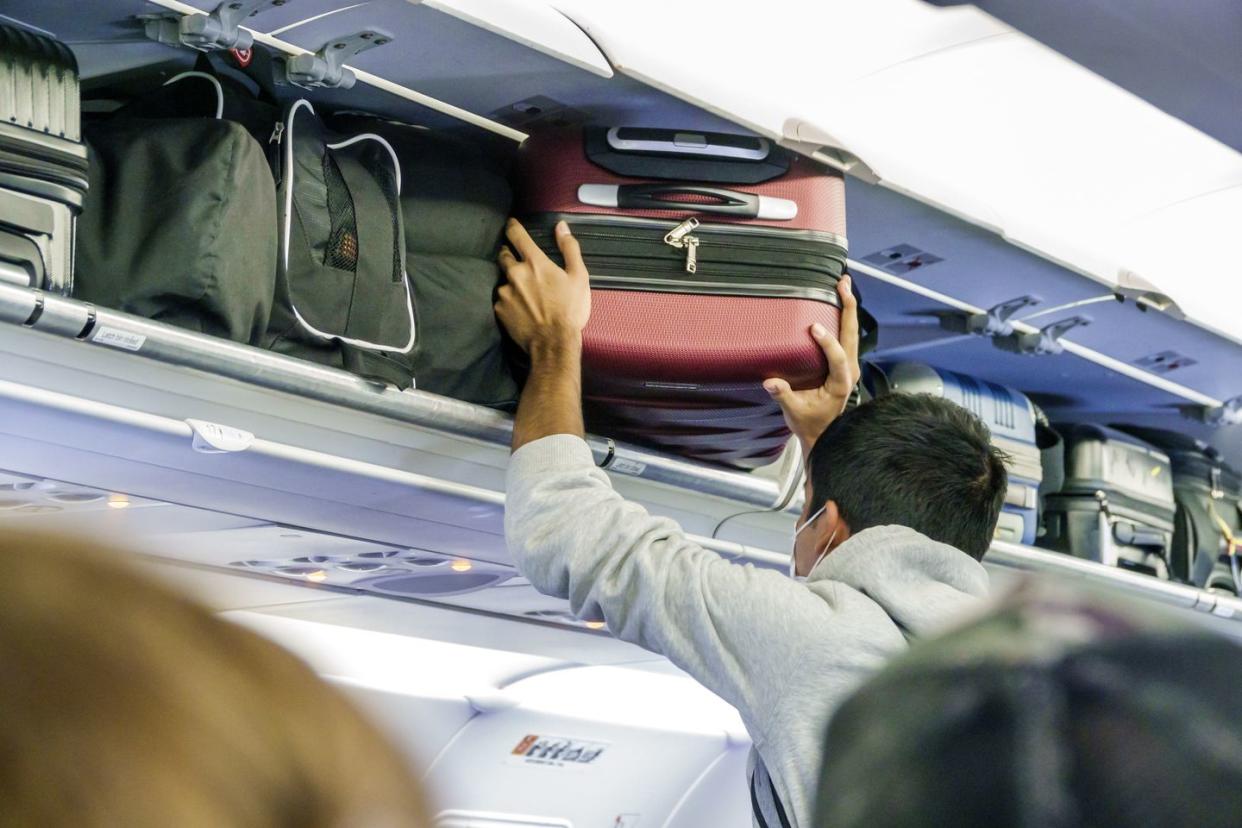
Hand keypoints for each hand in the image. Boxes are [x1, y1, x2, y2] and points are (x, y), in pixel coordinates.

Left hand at [496, 219, 590, 355]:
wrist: (553, 343)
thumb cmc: (569, 310)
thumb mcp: (579, 277)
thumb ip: (569, 248)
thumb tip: (561, 227)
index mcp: (535, 263)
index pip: (517, 235)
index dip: (513, 227)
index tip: (511, 224)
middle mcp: (515, 274)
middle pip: (504, 255)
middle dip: (509, 254)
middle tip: (518, 261)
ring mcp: (505, 292)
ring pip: (503, 279)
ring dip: (510, 281)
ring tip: (524, 292)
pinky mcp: (499, 309)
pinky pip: (501, 299)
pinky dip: (509, 300)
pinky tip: (520, 308)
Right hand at [763, 275, 860, 454]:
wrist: (823, 433)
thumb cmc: (810, 423)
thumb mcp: (794, 412)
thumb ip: (784, 395)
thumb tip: (770, 382)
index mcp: (840, 383)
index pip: (838, 357)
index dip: (828, 342)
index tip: (814, 327)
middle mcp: (849, 371)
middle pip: (851, 334)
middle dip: (848, 307)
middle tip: (842, 283)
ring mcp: (848, 365)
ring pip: (851, 332)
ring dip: (848, 307)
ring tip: (842, 285)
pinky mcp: (843, 362)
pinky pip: (846, 336)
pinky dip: (843, 317)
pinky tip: (838, 303)